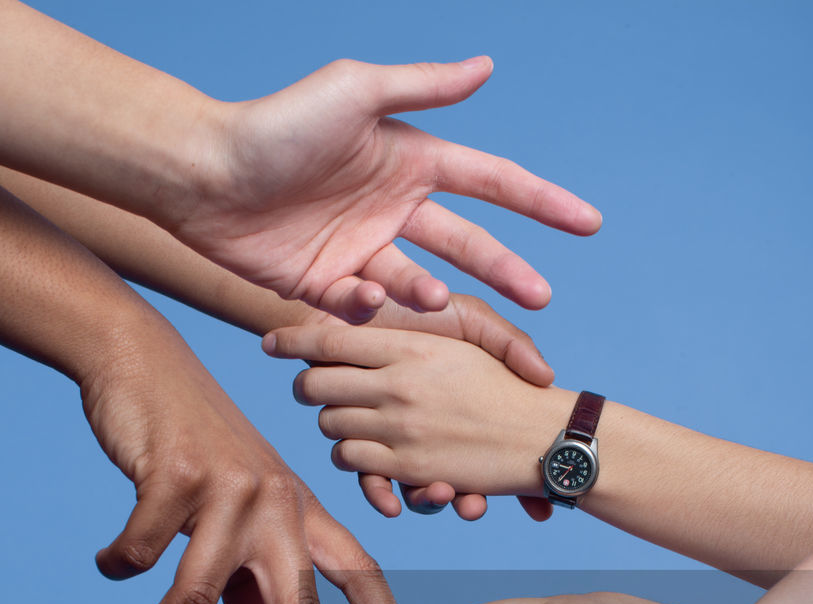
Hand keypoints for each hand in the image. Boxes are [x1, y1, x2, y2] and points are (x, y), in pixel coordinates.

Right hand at [83, 312, 443, 603]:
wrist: (145, 361)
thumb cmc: (195, 445)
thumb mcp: (238, 508)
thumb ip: (253, 576)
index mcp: (303, 512)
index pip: (361, 576)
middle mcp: (280, 502)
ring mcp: (233, 486)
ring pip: (197, 593)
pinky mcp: (177, 473)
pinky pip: (142, 551)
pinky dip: (120, 565)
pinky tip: (111, 561)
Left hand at [181, 58, 599, 323]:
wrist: (204, 175)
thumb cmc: (276, 125)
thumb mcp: (355, 90)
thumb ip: (422, 86)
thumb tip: (487, 68)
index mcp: (410, 162)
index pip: (492, 183)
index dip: (541, 203)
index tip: (588, 223)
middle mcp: (393, 209)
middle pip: (469, 245)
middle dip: (509, 270)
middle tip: (542, 299)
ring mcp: (363, 250)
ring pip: (419, 283)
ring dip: (430, 293)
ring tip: (433, 295)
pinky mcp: (328, 286)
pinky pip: (364, 307)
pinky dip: (370, 307)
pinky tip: (362, 292)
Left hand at [264, 325, 572, 497]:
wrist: (546, 437)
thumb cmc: (512, 385)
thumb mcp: (475, 338)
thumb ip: (421, 331)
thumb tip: (366, 307)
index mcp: (411, 344)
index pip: (329, 338)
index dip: (292, 339)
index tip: (270, 342)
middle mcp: (397, 384)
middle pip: (316, 387)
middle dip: (310, 389)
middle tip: (317, 390)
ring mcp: (398, 428)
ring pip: (330, 427)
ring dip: (338, 428)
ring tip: (360, 424)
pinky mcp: (406, 468)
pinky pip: (354, 464)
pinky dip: (358, 464)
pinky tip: (374, 459)